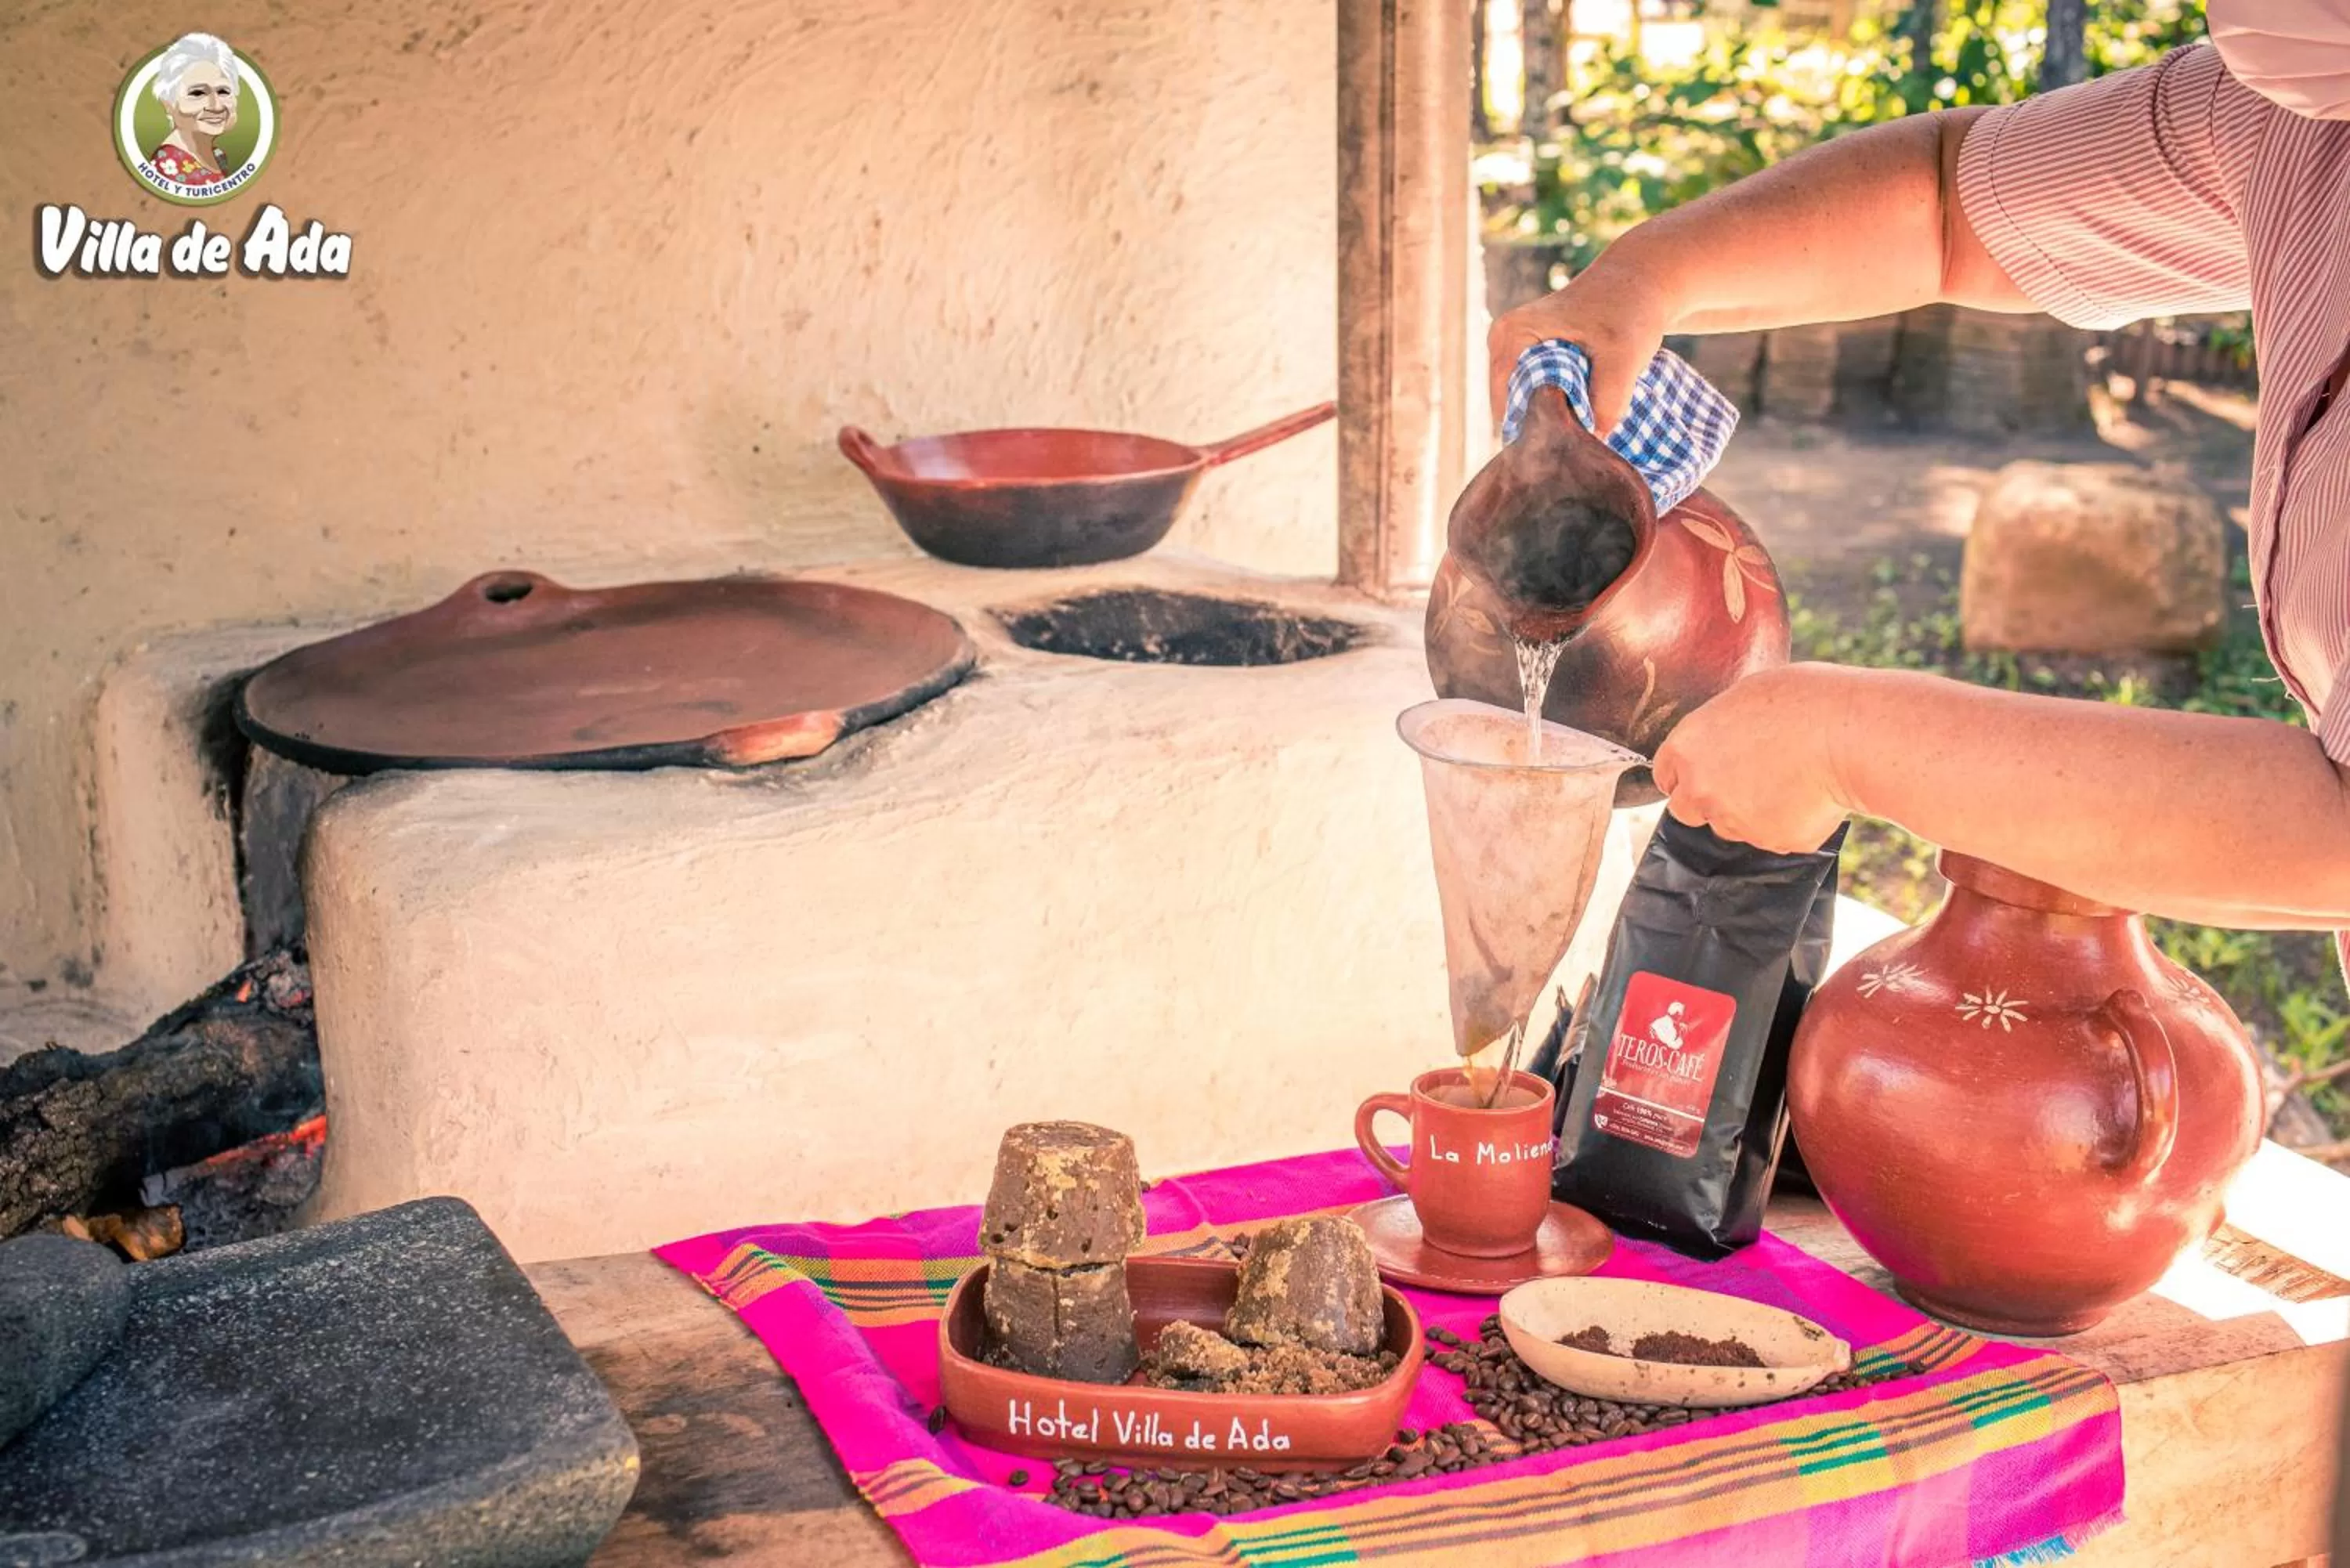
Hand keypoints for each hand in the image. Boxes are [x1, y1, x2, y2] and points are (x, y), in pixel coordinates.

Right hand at [1486, 261, 1675, 437]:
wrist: (1641, 283)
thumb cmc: (1629, 310)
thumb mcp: (1624, 354)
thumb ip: (1609, 399)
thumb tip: (1594, 442)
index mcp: (1511, 335)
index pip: (1507, 403)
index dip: (1535, 429)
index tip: (1567, 447)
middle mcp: (1502, 342)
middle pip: (1513, 407)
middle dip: (1543, 428)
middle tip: (1579, 443)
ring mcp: (1513, 351)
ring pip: (1525, 405)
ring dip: (1552, 420)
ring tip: (1584, 426)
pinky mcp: (1529, 358)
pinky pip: (1534, 396)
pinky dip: (1557, 409)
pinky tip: (1582, 414)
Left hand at [1651, 665, 1854, 853]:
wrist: (1846, 734)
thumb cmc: (1801, 700)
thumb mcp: (1743, 697)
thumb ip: (1718, 729)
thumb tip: (1720, 740)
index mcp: (1685, 749)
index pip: (1665, 775)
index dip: (1686, 773)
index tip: (1706, 770)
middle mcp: (1700, 791)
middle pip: (1688, 809)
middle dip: (1709, 799)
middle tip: (1746, 778)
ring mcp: (1734, 821)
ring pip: (1732, 825)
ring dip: (1749, 812)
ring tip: (1788, 778)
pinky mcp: (1772, 842)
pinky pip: (1775, 836)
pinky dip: (1788, 822)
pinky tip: (1811, 793)